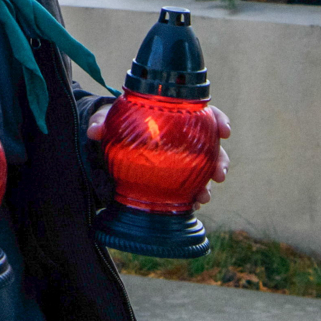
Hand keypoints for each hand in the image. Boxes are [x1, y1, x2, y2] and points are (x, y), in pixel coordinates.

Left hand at [86, 105, 231, 208]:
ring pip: (203, 170)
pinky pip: (188, 187)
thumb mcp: (108, 117)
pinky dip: (191, 197)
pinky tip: (191, 206)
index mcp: (174, 115)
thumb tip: (94, 131)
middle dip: (220, 160)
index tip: (226, 130)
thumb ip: (102, 121)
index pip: (204, 114)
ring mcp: (180, 159)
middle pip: (211, 146)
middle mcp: (182, 138)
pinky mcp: (172, 178)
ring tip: (204, 197)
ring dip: (208, 184)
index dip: (218, 120)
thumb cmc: (115, 123)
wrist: (108, 141)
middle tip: (219, 173)